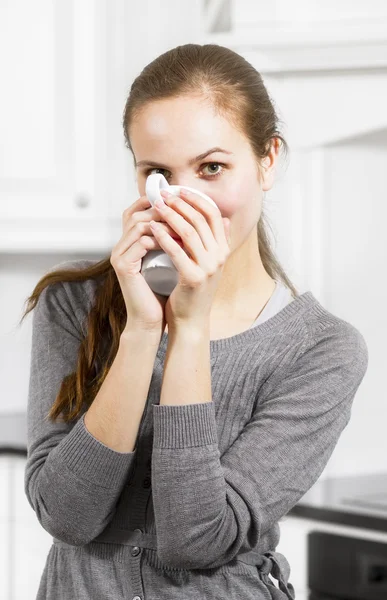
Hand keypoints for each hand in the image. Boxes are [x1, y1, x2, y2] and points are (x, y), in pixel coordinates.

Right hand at [110, 194, 186, 332]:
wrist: (150, 320)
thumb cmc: (162, 292)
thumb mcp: (169, 262)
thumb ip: (174, 242)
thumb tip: (199, 221)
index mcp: (128, 244)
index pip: (134, 212)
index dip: (153, 203)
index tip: (179, 204)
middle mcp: (120, 247)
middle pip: (135, 214)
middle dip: (162, 211)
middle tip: (184, 213)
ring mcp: (119, 256)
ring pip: (138, 225)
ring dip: (164, 224)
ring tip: (185, 227)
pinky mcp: (123, 267)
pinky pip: (141, 244)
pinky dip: (160, 240)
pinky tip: (177, 243)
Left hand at [150, 188, 230, 330]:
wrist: (191, 320)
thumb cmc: (193, 290)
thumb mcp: (209, 263)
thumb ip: (215, 242)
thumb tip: (222, 217)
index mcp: (224, 250)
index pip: (214, 214)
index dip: (196, 199)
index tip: (179, 190)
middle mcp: (220, 257)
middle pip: (201, 220)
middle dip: (181, 203)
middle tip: (163, 194)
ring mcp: (209, 268)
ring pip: (190, 232)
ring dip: (171, 216)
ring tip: (156, 207)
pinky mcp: (194, 279)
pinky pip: (178, 252)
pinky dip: (165, 237)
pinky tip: (153, 229)